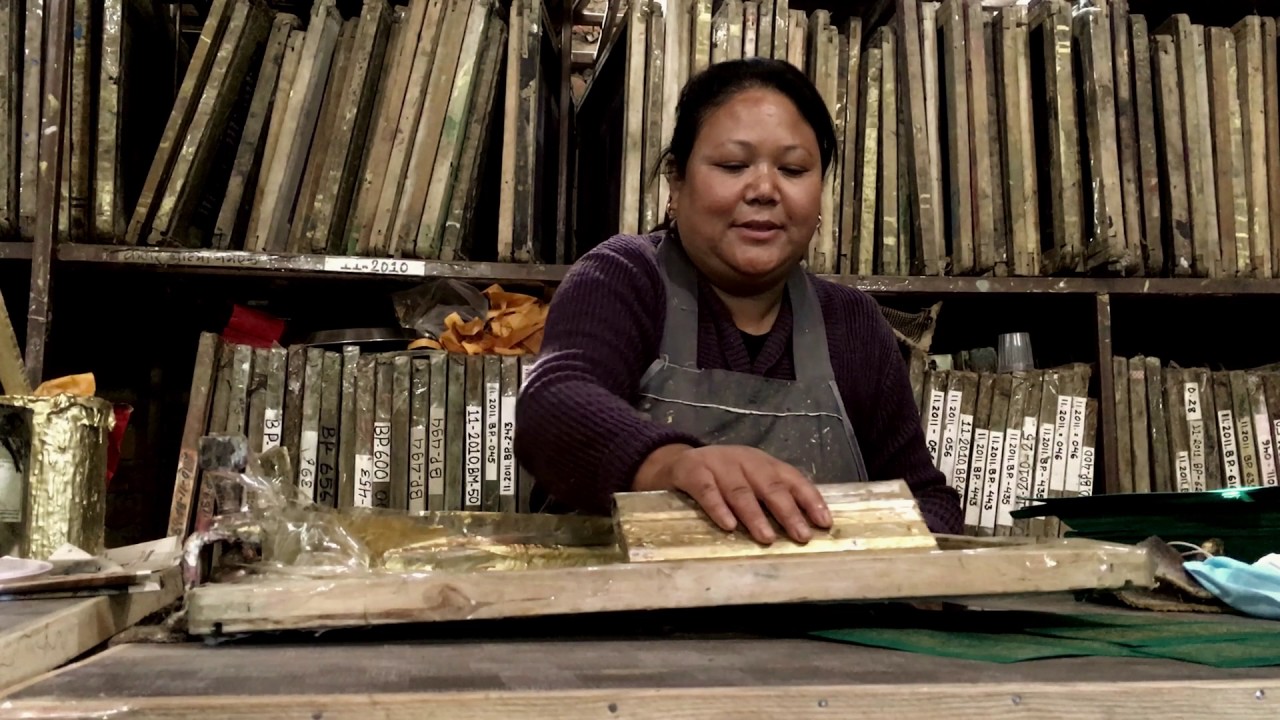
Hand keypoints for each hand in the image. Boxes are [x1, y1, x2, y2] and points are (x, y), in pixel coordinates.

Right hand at [634, 444, 831, 543]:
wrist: (672, 463)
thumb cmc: (719, 479)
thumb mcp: (748, 480)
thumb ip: (770, 498)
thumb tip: (802, 529)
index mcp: (763, 463)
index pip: (793, 479)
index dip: (810, 500)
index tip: (824, 523)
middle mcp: (744, 460)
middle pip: (770, 486)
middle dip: (788, 512)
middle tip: (801, 535)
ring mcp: (718, 465)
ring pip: (741, 490)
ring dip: (755, 515)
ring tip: (767, 537)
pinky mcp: (693, 472)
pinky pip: (707, 491)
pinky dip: (719, 508)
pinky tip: (729, 526)